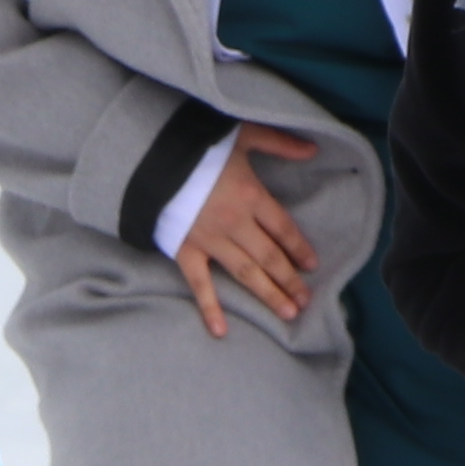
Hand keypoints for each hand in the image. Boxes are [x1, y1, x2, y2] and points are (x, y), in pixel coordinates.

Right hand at [173, 127, 322, 339]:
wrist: (150, 156)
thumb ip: (279, 143)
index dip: (300, 247)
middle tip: (306, 301)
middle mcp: (235, 223)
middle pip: (270, 257)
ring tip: (288, 313)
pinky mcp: (185, 250)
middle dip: (290, 280)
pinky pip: (200, 284)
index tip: (312, 265)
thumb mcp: (243, 134)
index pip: (283, 228)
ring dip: (268, 294)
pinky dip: (210, 308)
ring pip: (246, 273)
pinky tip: (221, 331)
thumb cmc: (197, 144)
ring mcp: (210, 240)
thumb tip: (314, 149)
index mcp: (251, 196)